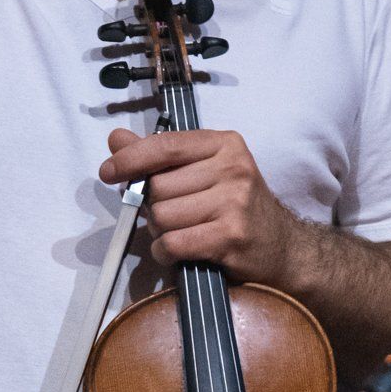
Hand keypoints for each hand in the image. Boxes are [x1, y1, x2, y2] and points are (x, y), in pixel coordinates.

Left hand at [99, 126, 305, 286]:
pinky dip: (165, 252)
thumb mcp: (203, 171)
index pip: (165, 146)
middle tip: (171, 216)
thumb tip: (116, 139)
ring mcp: (235, 203)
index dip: (130, 159)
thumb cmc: (235, 207)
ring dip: (160, 232)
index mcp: (225, 144)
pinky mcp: (231, 237)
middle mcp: (233, 168)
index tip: (108, 171)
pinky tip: (178, 252)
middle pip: (159, 186)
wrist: (282, 249)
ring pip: (162, 216)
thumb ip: (158, 155)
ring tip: (181, 233)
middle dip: (153, 207)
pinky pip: (173, 243)